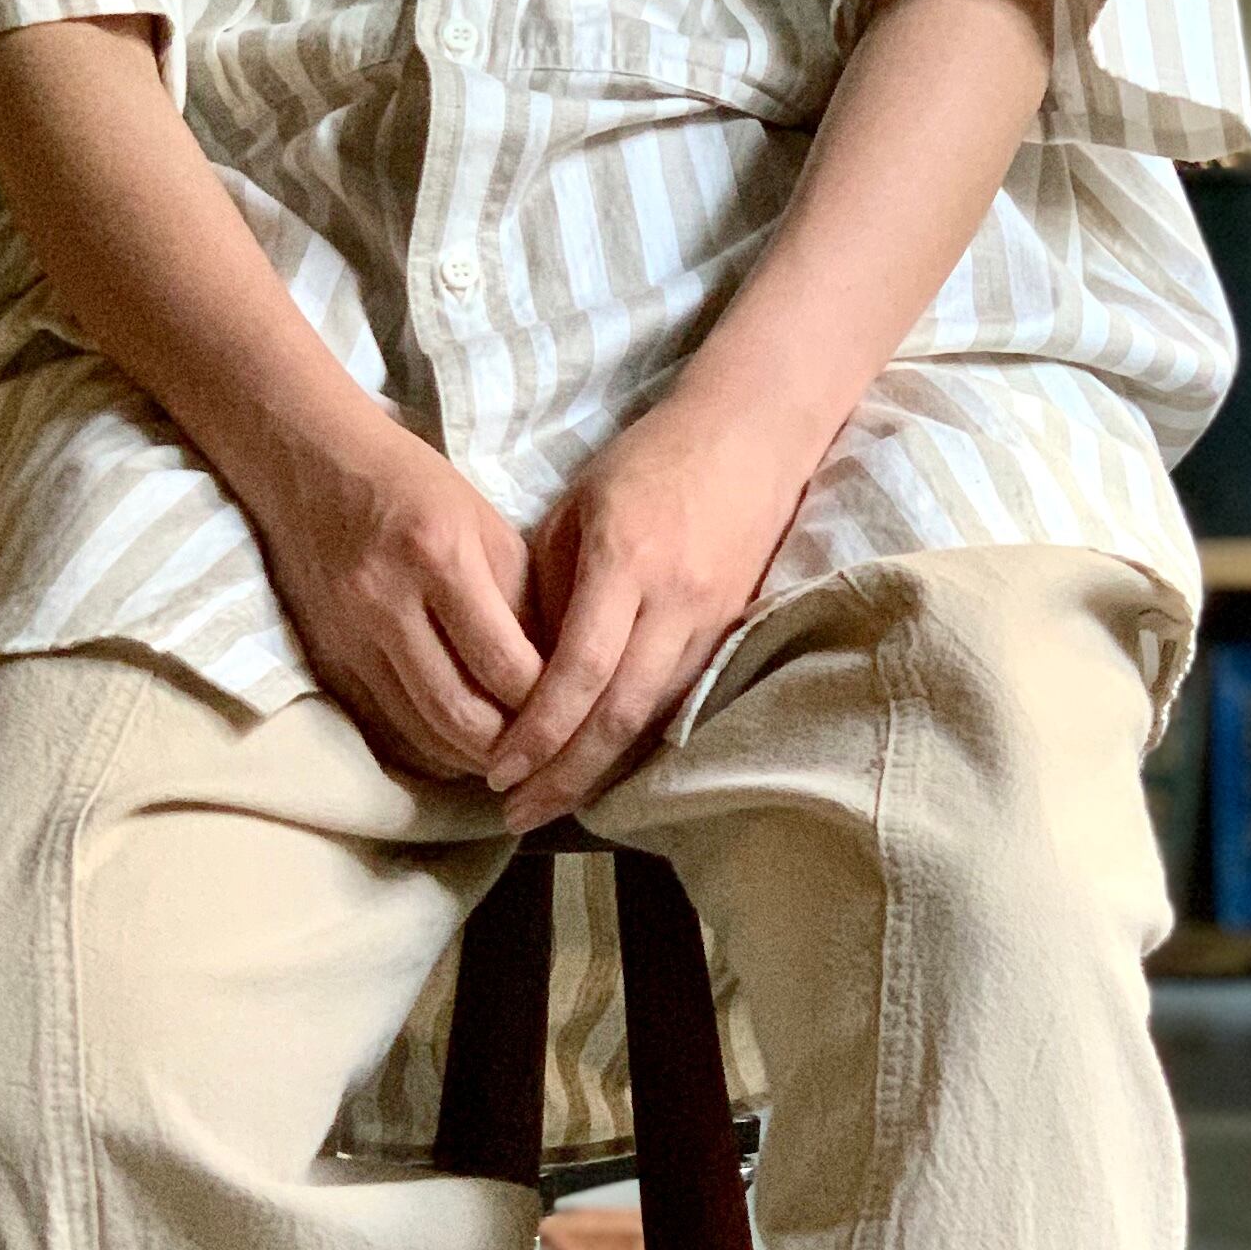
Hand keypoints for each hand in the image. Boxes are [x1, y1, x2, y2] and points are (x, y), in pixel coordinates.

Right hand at [244, 413, 544, 781]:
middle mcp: (387, 601)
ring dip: (471, 757)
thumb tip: (558, 678)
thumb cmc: (413, 487)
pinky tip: (461, 746)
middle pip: (460, 713)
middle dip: (511, 748)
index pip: (504, 663)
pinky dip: (430, 746)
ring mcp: (348, 635)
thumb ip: (524, 601)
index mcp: (439, 555)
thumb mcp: (486, 524)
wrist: (311, 462)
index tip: (572, 714)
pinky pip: (385, 725)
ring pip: (420, 730)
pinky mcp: (325, 657)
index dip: (545, 703)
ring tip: (511, 760)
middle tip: (545, 756)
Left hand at [483, 391, 814, 829]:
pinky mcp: (730, 634)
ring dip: (599, 770)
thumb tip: (516, 670)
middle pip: (618, 714)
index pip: (579, 670)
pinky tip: (599, 766)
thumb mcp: (576, 509)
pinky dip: (634, 741)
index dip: (538, 731)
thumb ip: (547, 589)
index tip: (498, 769)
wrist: (752, 436)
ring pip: (652, 718)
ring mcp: (710, 622)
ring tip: (548, 802)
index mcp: (625, 560)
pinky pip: (675, 702)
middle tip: (516, 812)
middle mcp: (674, 600)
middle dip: (565, 775)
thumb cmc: (647, 462)